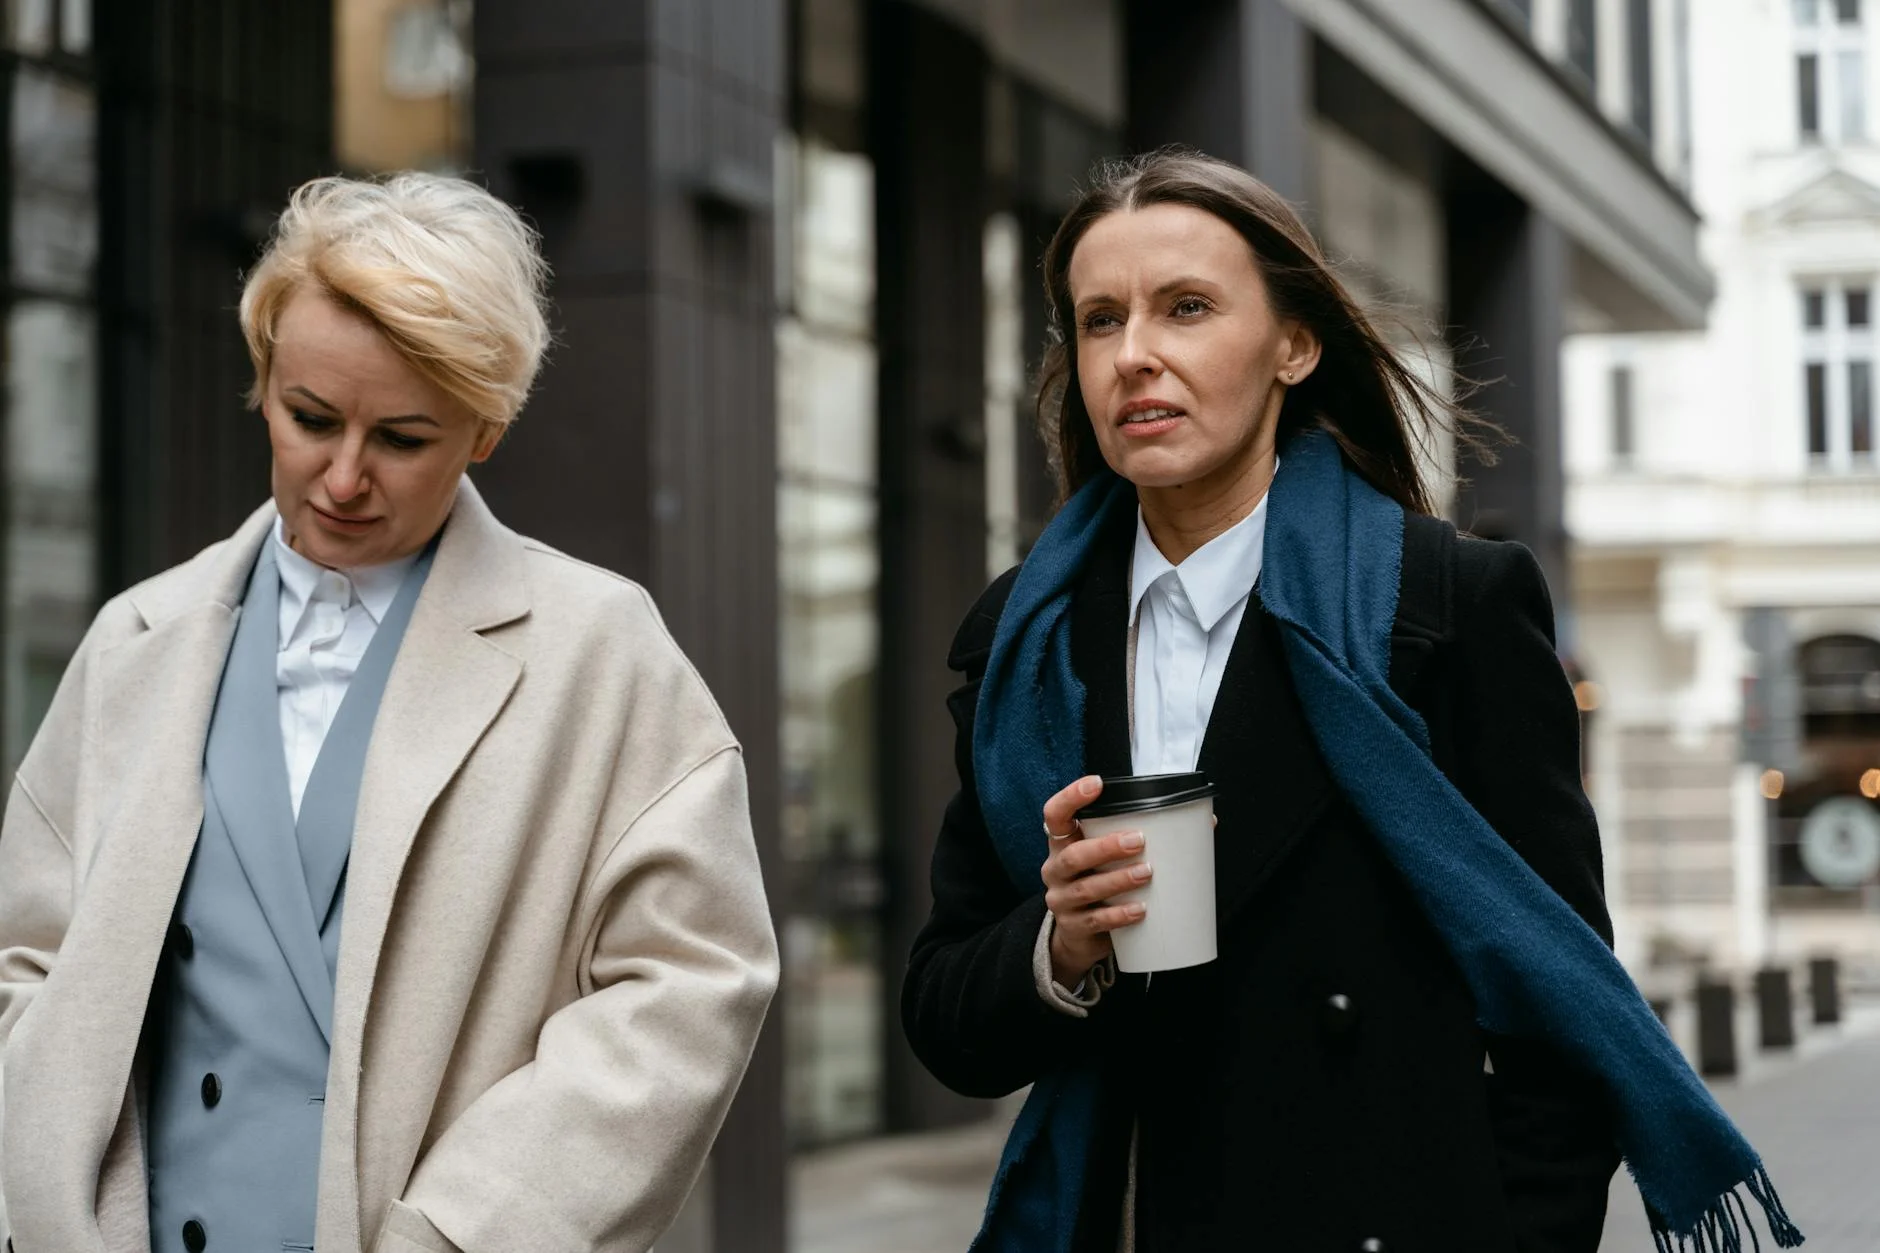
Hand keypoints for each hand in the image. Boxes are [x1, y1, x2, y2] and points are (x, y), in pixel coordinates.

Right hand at [1040, 775, 1149, 986]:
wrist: (1079, 934)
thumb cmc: (1100, 882)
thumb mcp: (1106, 859)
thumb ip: (1138, 837)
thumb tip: (1205, 822)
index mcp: (1063, 844)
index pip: (1055, 814)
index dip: (1071, 797)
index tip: (1097, 784)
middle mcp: (1056, 869)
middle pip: (1073, 855)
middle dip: (1106, 847)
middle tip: (1138, 840)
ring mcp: (1062, 900)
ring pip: (1086, 888)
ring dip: (1118, 879)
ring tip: (1146, 873)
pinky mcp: (1074, 927)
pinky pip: (1096, 920)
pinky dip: (1118, 915)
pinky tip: (1140, 910)